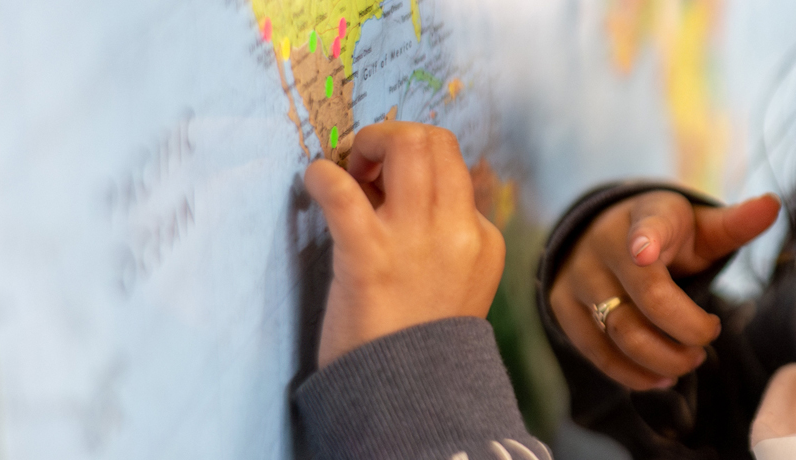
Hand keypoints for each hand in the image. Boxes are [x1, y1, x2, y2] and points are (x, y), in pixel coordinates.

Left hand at [305, 122, 505, 367]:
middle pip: (436, 140)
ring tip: (347, 169)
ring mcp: (417, 242)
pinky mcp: (370, 257)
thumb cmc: (419, 339)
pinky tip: (314, 181)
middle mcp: (458, 231)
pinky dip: (322, 176)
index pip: (454, 168)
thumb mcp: (457, 281)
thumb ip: (445, 236)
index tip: (384, 184)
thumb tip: (393, 185)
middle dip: (394, 136)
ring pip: (407, 145)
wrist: (408, 396)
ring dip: (368, 142)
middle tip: (366, 163)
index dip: (414, 165)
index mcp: (482, 239)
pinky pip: (342, 193)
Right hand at [549, 190, 779, 389]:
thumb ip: (733, 224)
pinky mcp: (563, 306)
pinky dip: (631, 373)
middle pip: (644, 300)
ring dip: (661, 358)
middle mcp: (604, 245)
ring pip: (619, 332)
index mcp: (644, 217)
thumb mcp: (698, 225)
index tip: (646, 251)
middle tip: (707, 341)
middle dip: (685, 332)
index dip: (647, 239)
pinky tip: (660, 377)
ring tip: (689, 362)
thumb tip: (772, 205)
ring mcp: (578, 277)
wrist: (601, 234)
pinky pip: (596, 351)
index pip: (647, 228)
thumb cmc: (664, 233)